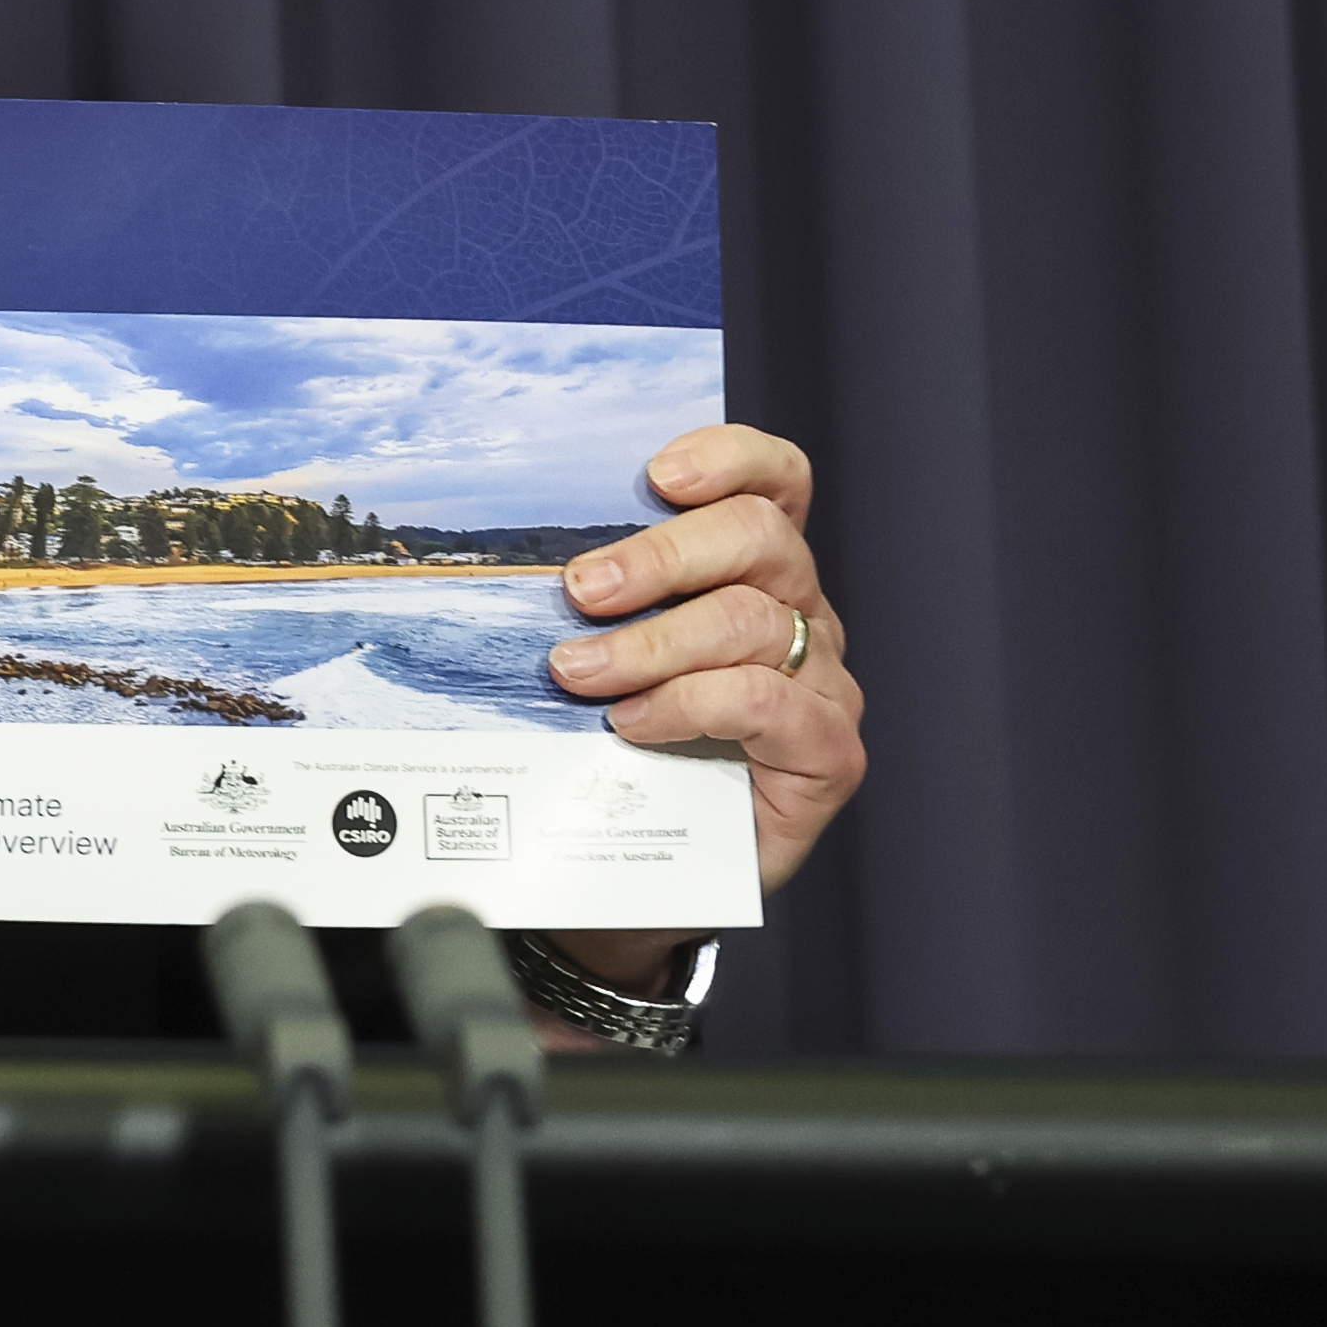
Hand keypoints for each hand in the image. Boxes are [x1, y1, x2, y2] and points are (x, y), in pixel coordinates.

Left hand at [537, 422, 868, 987]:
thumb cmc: (612, 748)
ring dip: (652, 642)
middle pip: (761, 539)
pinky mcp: (827, 752)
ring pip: (752, 620)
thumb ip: (587, 603)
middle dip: (660, 555)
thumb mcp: (593, 654)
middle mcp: (799, 615)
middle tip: (579, 589)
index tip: (659, 472)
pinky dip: (689, 705)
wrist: (635, 868)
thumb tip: (499, 556)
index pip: (774, 484)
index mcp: (752, 572)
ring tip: (579, 674)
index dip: (731, 458)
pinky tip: (633, 724)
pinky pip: (767, 703)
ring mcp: (821, 683)